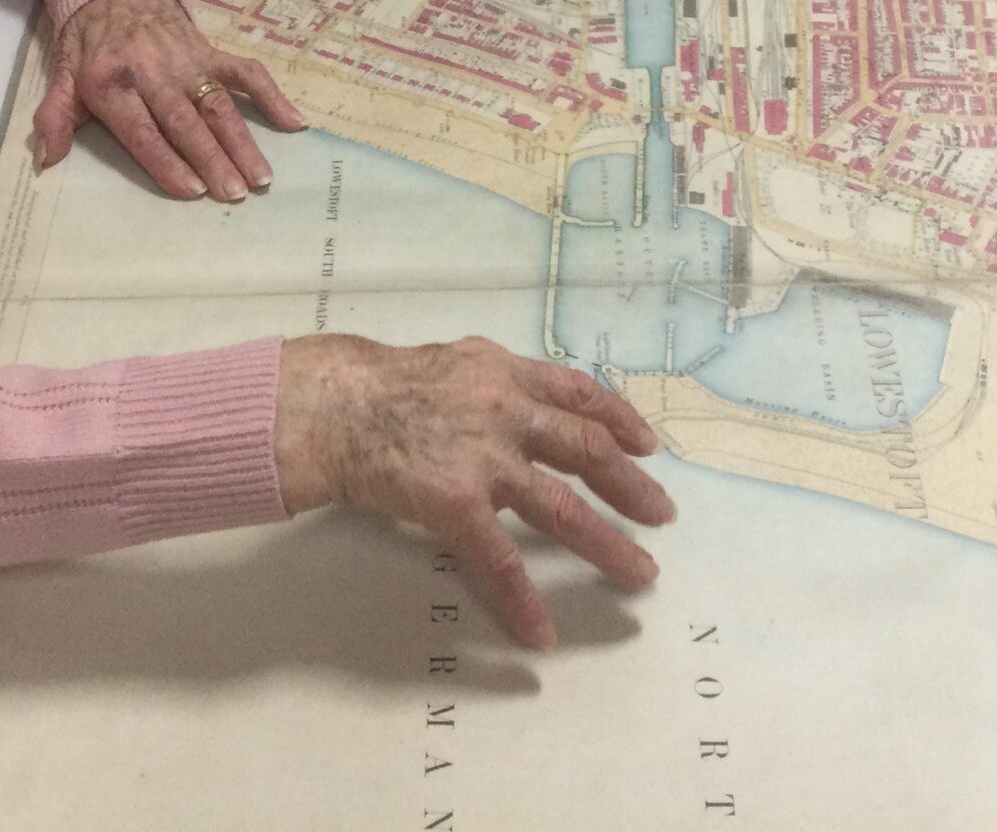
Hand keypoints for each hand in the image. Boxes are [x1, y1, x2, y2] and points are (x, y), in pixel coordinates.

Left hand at [33, 0, 305, 201]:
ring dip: (242, 141)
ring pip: (219, 104)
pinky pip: (246, 72)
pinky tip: (293, 123)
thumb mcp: (62, 76)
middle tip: (234, 193)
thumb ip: (55, 118)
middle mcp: (153, 72)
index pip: (142, 129)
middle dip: (211, 158)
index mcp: (112, 82)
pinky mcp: (211, 51)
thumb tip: (47, 160)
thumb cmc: (89, 44)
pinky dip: (271, 95)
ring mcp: (187, 60)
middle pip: (185, 121)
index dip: (165, 160)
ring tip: (260, 177)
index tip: (191, 190)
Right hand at [274, 334, 675, 648]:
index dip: (619, 419)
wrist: (334, 405)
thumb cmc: (380, 386)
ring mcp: (485, 458)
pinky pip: (498, 560)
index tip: (647, 445)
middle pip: (587, 451)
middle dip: (631, 487)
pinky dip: (521, 599)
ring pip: (562, 508)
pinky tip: (538, 631)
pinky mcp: (456, 502)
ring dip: (607, 544)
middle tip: (662, 515)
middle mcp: (507, 411)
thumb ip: (491, 383)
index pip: (579, 393)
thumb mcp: (452, 363)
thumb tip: (521, 402)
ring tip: (640, 573)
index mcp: (506, 374)